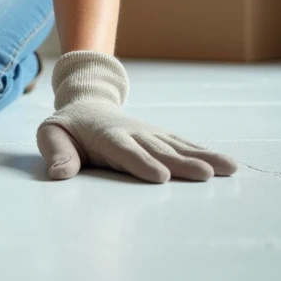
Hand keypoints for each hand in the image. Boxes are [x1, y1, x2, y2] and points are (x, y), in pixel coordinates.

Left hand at [36, 51, 236, 182]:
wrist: (86, 104)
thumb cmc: (66, 128)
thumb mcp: (51, 136)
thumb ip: (57, 154)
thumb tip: (59, 174)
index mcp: (107, 137)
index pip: (125, 151)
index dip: (141, 163)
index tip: (160, 176)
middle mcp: (134, 134)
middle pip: (159, 150)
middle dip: (182, 163)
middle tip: (205, 175)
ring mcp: (150, 135)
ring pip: (178, 147)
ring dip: (204, 157)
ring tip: (229, 168)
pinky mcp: (161, 138)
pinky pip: (185, 145)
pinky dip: (206, 153)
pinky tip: (226, 164)